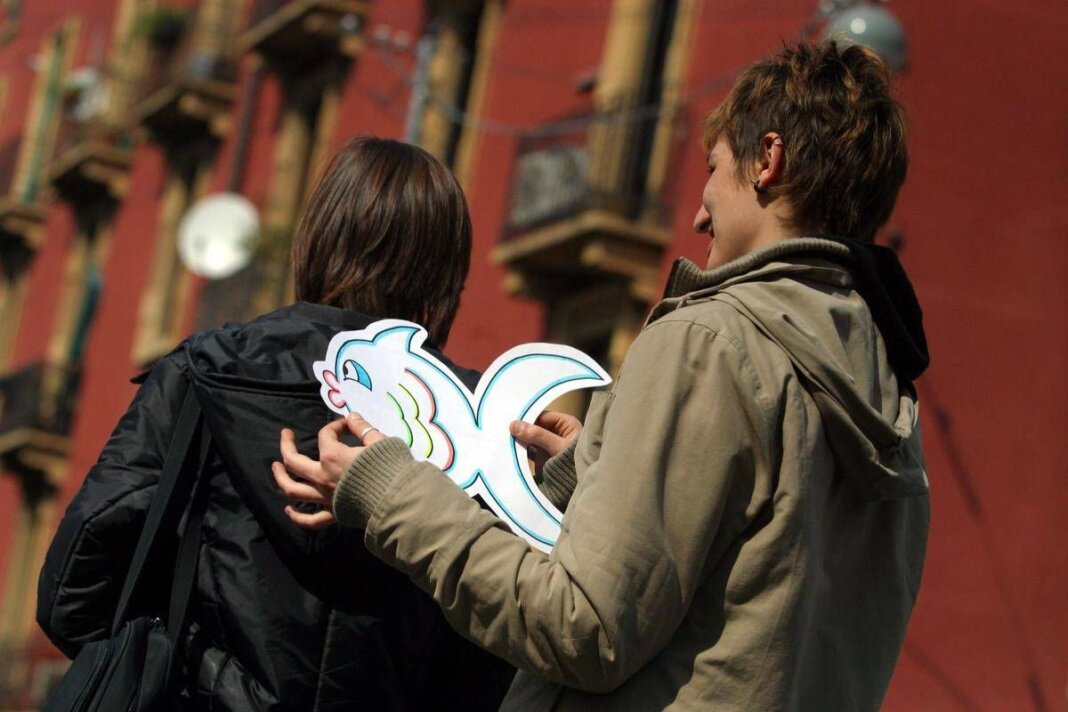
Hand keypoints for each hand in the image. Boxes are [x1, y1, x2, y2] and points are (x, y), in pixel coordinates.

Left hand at [272, 414, 385, 528]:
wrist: (397, 500)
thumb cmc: (389, 468)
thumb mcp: (379, 441)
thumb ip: (362, 428)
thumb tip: (351, 417)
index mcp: (332, 456)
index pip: (326, 435)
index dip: (335, 426)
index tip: (348, 425)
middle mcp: (322, 476)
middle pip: (293, 461)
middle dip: (286, 446)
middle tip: (286, 435)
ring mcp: (324, 497)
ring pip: (293, 489)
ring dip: (281, 477)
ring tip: (276, 468)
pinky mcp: (333, 514)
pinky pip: (310, 519)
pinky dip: (297, 516)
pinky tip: (289, 510)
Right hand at [509, 411, 582, 471]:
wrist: (575, 487)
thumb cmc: (573, 463)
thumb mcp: (557, 447)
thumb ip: (537, 435)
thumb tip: (514, 425)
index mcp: (566, 424)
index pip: (543, 416)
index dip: (528, 418)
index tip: (512, 420)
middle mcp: (557, 432)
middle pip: (536, 426)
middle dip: (522, 428)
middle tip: (505, 428)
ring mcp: (549, 444)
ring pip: (531, 438)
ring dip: (520, 439)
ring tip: (504, 437)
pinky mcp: (542, 456)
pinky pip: (529, 449)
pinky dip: (521, 450)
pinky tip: (510, 448)